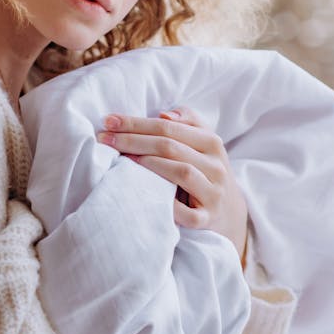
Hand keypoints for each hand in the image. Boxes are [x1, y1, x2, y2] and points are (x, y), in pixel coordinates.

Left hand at [97, 105, 247, 259]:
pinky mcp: (207, 219)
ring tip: (121, 159)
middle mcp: (216, 166)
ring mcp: (213, 193)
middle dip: (133, 140)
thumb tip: (163, 114)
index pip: (169, 126)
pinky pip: (186, 212)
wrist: (229, 212)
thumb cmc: (205, 171)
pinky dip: (167, 203)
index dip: (137, 122)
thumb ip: (187, 122)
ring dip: (148, 164)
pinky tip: (145, 194)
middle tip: (104, 138)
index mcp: (212, 143)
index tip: (108, 121)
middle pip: (170, 147)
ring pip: (181, 172)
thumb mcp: (203, 144)